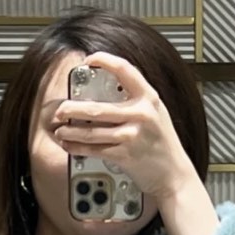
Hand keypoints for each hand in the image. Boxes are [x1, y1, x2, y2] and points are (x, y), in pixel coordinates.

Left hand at [51, 51, 196, 202]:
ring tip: (60, 129)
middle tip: (61, 109)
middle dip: (72, 109)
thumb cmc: (163, 144)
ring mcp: (132, 135)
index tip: (89, 60)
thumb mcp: (156, 113)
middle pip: (97, 108)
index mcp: (149, 98)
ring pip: (92, 131)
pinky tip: (70, 145)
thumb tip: (107, 90)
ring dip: (71, 131)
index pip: (124, 69)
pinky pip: (94, 150)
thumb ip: (136, 100)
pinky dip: (78, 148)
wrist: (174, 174)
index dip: (104, 60)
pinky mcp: (125, 155)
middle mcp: (141, 114)